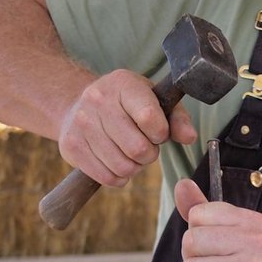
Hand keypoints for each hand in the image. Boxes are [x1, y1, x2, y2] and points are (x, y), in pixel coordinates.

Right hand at [57, 69, 196, 186]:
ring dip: (134, 167)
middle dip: (149, 154)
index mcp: (123, 83)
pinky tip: (116, 162)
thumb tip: (190, 137)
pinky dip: (118, 177)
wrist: (77, 104)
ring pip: (122, 167)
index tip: (157, 132)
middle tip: (144, 146)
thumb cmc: (127, 105)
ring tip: (129, 153)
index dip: (160, 133)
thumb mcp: (155, 100)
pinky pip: (106, 177)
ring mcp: (81, 123)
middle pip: (138, 149)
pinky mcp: (71, 146)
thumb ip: (177, 118)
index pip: (150, 118)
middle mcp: (98, 100)